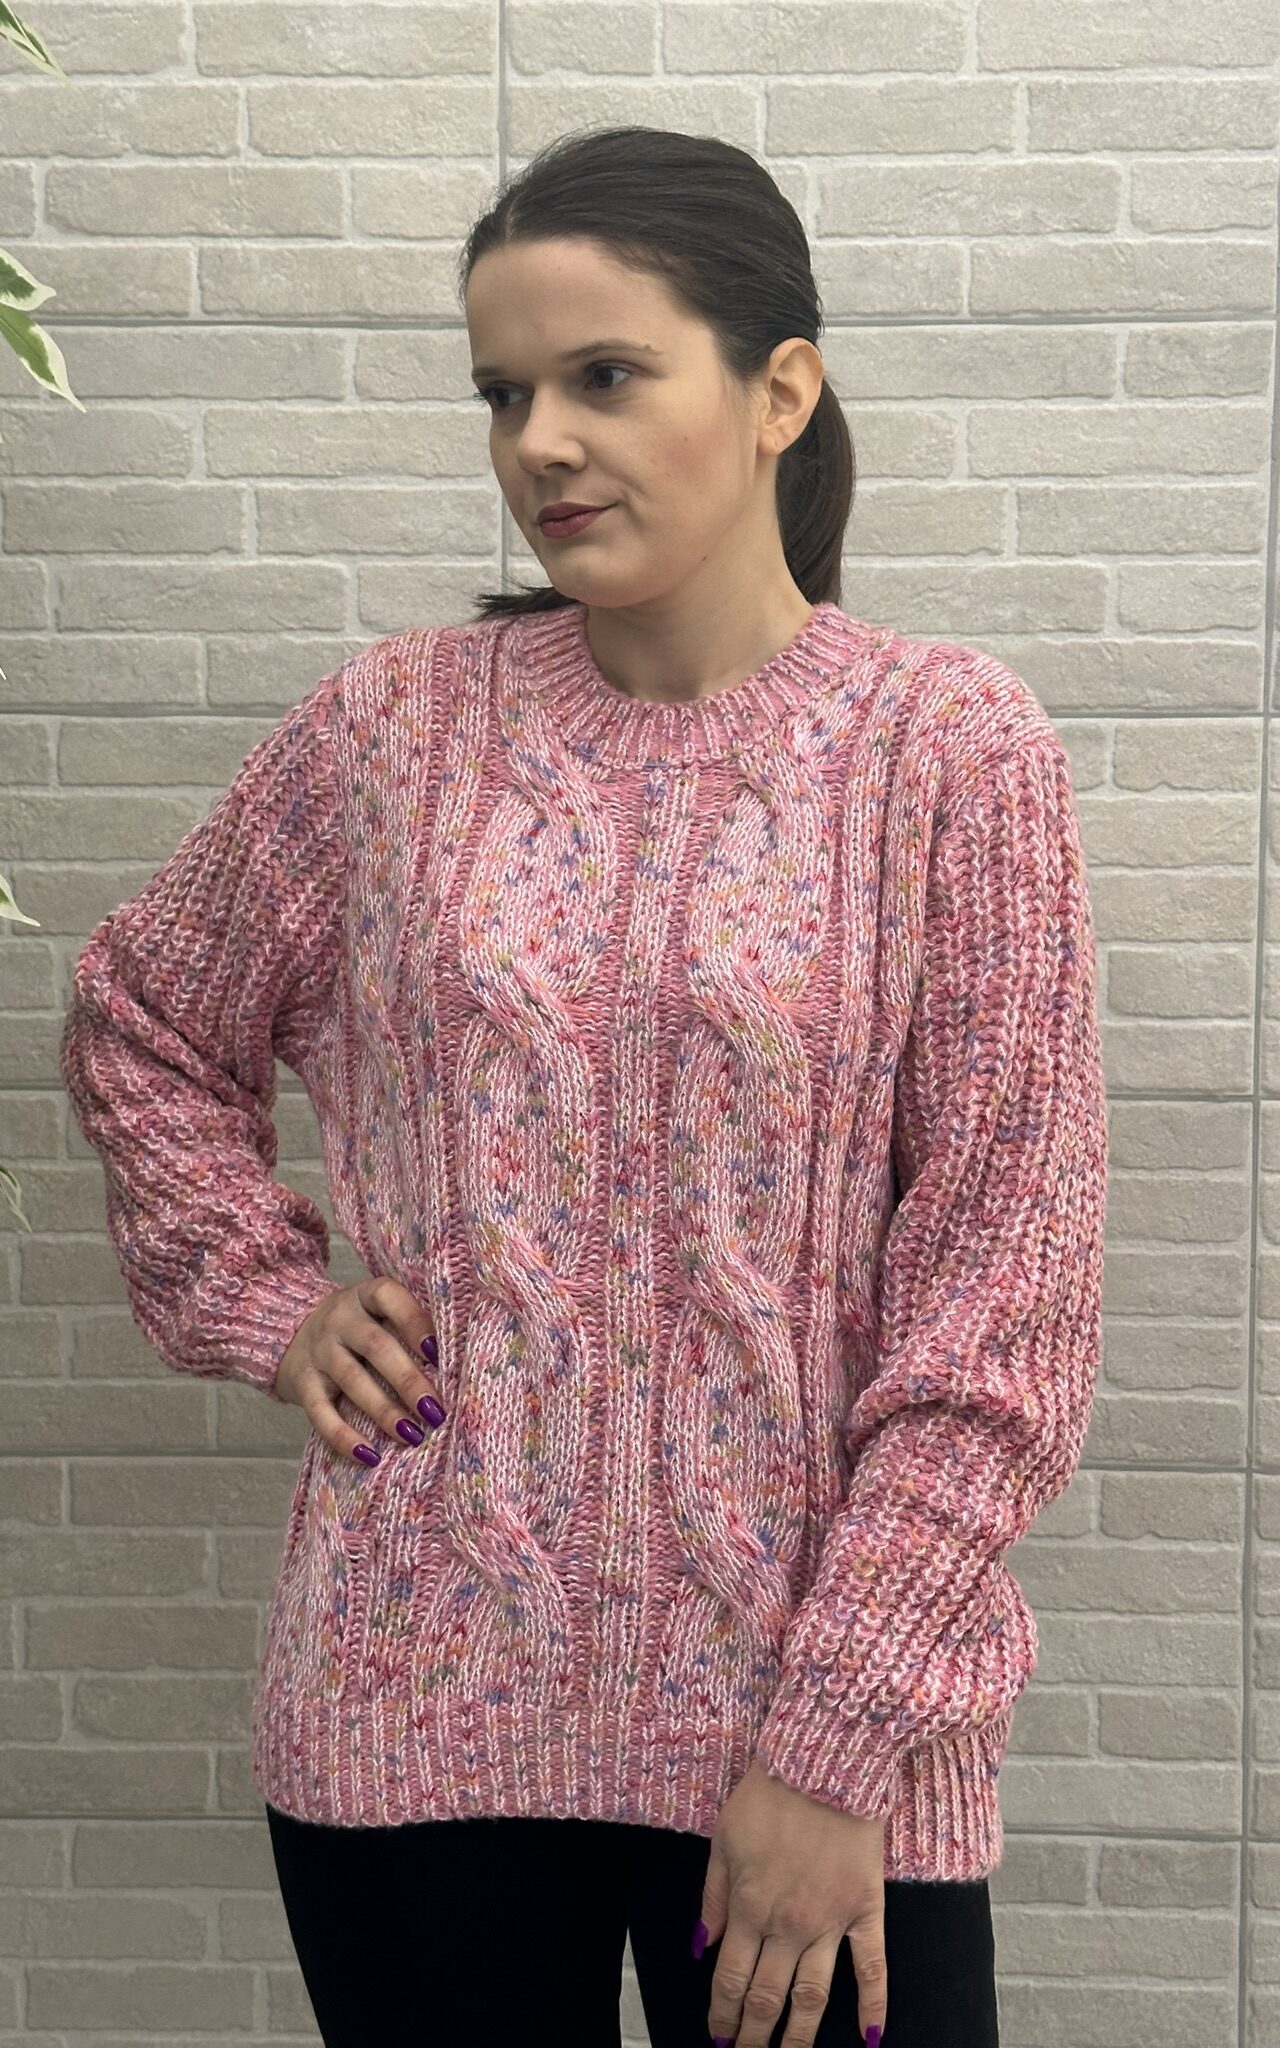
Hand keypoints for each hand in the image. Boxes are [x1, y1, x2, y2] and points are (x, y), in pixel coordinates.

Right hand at [273, 1275, 445, 1463]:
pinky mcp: (302, 1382)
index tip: (437, 1353)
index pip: (388, 1296)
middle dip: (408, 1380)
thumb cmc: (358, 1326)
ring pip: (352, 1380)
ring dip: (385, 1411)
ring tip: (412, 1436)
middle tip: (435, 1412)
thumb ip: (409, 1328)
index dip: (414, 1322)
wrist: (291, 1329)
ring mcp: (318, 1350)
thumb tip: (456, 1371)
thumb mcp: (378, 1313)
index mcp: (365, 1296)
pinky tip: (369, 1456)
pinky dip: (343, 1437)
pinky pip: (320, 1412)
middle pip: (376, 1346)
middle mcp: (340, 1319)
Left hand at [698, 1756, 886, 2046]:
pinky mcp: (865, 1908)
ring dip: (799, 2035)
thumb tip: (702, 1945)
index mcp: (749, 1907)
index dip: (723, 2013)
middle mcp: (788, 1925)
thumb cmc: (768, 1794)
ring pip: (813, 1995)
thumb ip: (713, 1896)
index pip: (731, 1978)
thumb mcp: (724, 1838)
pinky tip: (870, 2038)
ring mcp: (829, 1921)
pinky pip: (871, 1966)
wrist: (823, 1762)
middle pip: (768, 1996)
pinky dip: (872, 2005)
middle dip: (754, 2034)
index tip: (719, 2037)